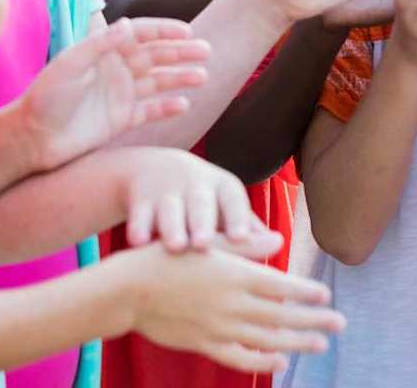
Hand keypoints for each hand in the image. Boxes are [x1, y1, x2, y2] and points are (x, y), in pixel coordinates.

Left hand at [18, 18, 209, 171]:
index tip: (188, 33)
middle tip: (207, 52)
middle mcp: (116, 69)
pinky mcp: (122, 119)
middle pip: (156, 56)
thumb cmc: (45, 96)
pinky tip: (184, 104)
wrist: (33, 137)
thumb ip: (99, 44)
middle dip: (181, 53)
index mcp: (104, 50)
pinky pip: (150, 110)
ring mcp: (121, 95)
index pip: (141, 34)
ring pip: (158, 82)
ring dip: (180, 78)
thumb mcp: (70, 64)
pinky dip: (167, 106)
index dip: (165, 31)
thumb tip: (129, 25)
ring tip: (202, 77)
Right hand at [121, 148, 278, 257]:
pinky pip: (140, 213)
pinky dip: (139, 226)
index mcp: (224, 187)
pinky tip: (138, 243)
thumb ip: (247, 227)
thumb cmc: (204, 199)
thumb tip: (277, 246)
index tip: (241, 238)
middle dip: (202, 222)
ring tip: (175, 247)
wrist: (156, 169)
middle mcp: (197, 185)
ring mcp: (167, 189)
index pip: (233, 201)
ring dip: (172, 227)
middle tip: (204, 244)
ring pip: (170, 208)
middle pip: (201, 203)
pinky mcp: (141, 197)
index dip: (237, 218)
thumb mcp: (225, 205)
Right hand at [125, 246, 343, 374]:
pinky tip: (281, 361)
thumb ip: (245, 246)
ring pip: (266, 339)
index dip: (306, 293)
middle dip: (314, 321)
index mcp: (235, 276)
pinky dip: (262, 361)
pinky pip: (240, 357)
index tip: (326, 296)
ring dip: (296, 342)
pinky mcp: (205, 344)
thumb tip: (278, 242)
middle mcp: (231, 304)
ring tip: (320, 344)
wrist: (128, 290)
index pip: (281, 287)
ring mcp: (219, 328)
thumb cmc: (168, 258)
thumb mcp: (209, 245)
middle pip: (281, 316)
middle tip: (340, 323)